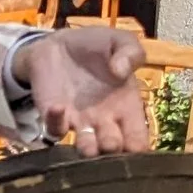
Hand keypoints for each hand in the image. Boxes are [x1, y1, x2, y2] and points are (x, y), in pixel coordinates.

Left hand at [22, 26, 149, 154]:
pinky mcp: (54, 117)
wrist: (59, 44)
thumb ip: (131, 52)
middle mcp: (105, 121)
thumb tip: (122, 72)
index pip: (138, 137)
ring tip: (89, 146)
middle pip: (113, 148)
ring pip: (86, 148)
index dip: (139, 147)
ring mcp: (79, 122)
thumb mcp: (121, 41)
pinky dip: (56, 123)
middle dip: (113, 151)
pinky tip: (59, 107)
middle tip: (112, 144)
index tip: (137, 147)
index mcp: (128, 106)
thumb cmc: (96, 46)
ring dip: (88, 150)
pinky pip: (55, 130)